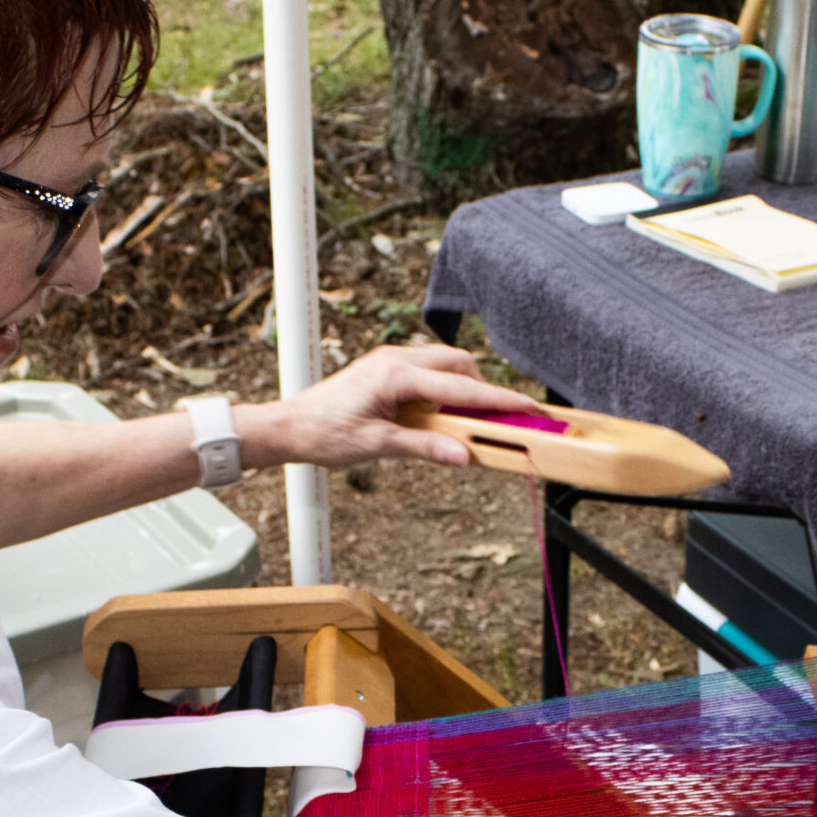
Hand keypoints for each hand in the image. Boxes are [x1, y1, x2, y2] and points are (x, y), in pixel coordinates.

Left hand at [246, 344, 536, 470]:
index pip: (460, 387)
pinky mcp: (386, 369)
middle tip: (495, 421)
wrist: (289, 426)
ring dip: (462, 388)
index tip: (528, 407)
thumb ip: (425, 448)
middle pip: (459, 363)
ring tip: (465, 423)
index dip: (498, 400)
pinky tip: (439, 416)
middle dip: (482, 389)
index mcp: (396, 376)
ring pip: (445, 364)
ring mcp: (390, 361)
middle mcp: (396, 360)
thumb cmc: (324, 434)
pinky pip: (428, 371)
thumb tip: (464, 456)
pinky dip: (443, 389)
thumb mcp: (377, 446)